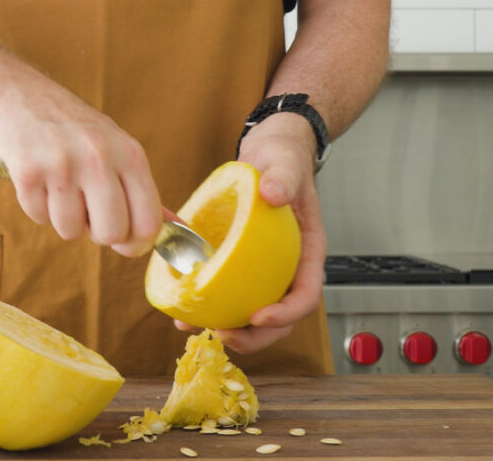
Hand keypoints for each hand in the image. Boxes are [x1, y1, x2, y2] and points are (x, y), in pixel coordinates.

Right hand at [0, 71, 161, 256]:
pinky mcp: (28, 172)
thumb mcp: (118, 149)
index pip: (148, 223)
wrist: (19, 94)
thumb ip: (144, 193)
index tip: (125, 242)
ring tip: (61, 187)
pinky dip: (38, 207)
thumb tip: (179, 231)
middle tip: (89, 211)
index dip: (137, 243)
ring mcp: (62, 165)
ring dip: (64, 219)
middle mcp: (100, 158)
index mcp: (130, 154)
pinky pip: (39, 218)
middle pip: (111, 234)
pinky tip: (41, 179)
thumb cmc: (76, 130)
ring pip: (70, 231)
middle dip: (98, 234)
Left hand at [174, 112, 326, 353]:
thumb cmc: (284, 160)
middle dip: (257, 336)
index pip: (306, 294)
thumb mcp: (286, 163)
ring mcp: (266, 270)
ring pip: (255, 314)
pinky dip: (211, 307)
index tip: (260, 316)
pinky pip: (231, 294)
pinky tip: (185, 313)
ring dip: (232, 329)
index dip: (287, 313)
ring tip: (202, 329)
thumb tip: (273, 193)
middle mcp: (288, 268)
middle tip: (226, 335)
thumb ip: (284, 177)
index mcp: (307, 251)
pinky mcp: (243, 267)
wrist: (269, 155)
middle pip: (282, 317)